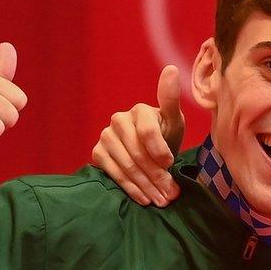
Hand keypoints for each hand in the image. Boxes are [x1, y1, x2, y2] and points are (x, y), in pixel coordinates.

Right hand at [91, 65, 184, 205]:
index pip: (147, 131)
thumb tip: (171, 69)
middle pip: (138, 153)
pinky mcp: (97, 153)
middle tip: (170, 195)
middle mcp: (118, 120)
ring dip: (146, 186)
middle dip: (156, 176)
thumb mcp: (173, 121)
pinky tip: (143, 198)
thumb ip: (171, 100)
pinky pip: (113, 173)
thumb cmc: (165, 136)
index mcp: (139, 110)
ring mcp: (106, 137)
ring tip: (161, 200)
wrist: (150, 152)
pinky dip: (130, 188)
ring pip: (127, 166)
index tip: (171, 165)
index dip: (160, 150)